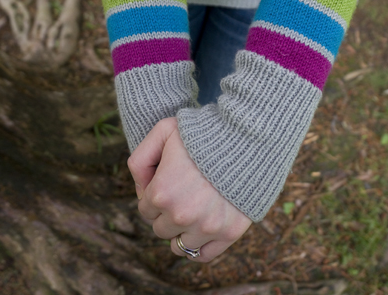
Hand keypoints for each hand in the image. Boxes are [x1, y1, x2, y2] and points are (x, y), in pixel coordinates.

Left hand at [127, 118, 251, 261]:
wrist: (246, 138)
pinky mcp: (228, 233)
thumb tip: (142, 189)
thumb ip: (141, 159)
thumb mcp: (163, 131)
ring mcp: (206, 227)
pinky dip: (199, 246)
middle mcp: (181, 215)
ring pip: (179, 246)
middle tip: (183, 194)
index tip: (168, 183)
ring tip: (193, 211)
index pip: (145, 209)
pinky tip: (202, 229)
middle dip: (167, 213)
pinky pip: (203, 255)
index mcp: (161, 193)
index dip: (156, 194)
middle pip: (160, 229)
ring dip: (181, 231)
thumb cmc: (203, 133)